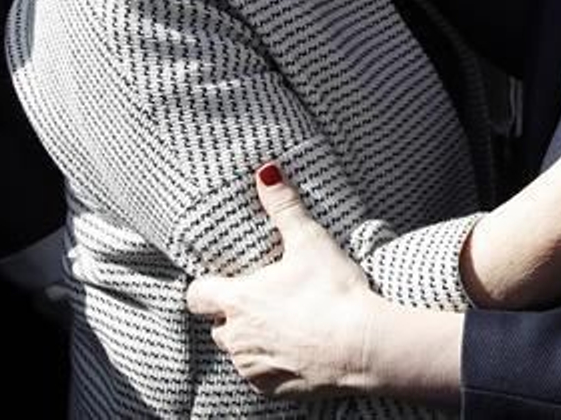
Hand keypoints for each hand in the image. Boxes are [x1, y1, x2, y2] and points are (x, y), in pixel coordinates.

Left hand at [186, 166, 382, 398]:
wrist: (363, 346)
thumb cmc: (333, 291)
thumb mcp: (309, 241)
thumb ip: (283, 206)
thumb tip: (266, 172)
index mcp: (237, 301)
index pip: (196, 296)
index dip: (207, 286)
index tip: (226, 279)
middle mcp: (236, 338)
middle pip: (218, 325)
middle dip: (235, 313)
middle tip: (267, 298)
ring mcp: (253, 367)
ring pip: (238, 352)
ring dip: (252, 339)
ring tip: (285, 323)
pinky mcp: (273, 388)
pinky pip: (259, 376)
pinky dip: (271, 364)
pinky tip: (297, 348)